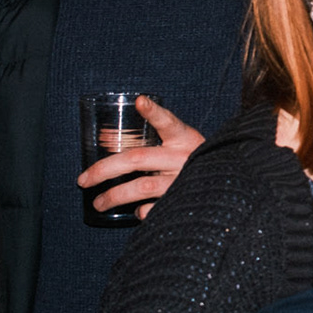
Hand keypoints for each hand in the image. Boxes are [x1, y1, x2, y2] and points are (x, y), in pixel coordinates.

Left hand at [76, 96, 203, 218]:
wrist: (229, 186)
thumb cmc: (196, 161)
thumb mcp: (185, 144)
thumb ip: (161, 139)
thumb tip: (124, 132)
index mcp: (185, 139)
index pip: (169, 122)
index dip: (155, 111)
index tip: (140, 101)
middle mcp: (184, 158)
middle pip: (137, 159)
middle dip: (104, 169)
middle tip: (83, 180)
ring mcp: (183, 180)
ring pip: (141, 187)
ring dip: (114, 196)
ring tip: (97, 202)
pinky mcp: (184, 201)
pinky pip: (154, 208)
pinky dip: (142, 211)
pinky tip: (137, 210)